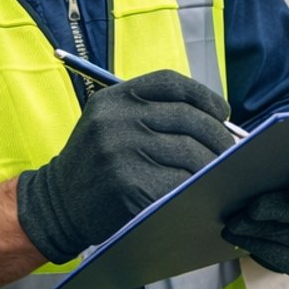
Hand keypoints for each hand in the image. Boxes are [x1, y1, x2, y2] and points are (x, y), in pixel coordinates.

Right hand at [17, 70, 235, 262]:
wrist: (58, 205)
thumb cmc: (97, 163)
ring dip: (212, 164)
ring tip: (218, 171)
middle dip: (218, 135)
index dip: (205, 96)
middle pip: (189, 118)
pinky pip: (179, 181)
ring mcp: (121, 153)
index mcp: (113, 99)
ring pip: (190, 151)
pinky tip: (199, 190)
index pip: (172, 83)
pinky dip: (195, 186)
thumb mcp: (110, 123)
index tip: (222, 113)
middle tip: (230, 150)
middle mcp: (115, 121)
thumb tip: (217, 118)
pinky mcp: (129, 185)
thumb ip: (152, 113)